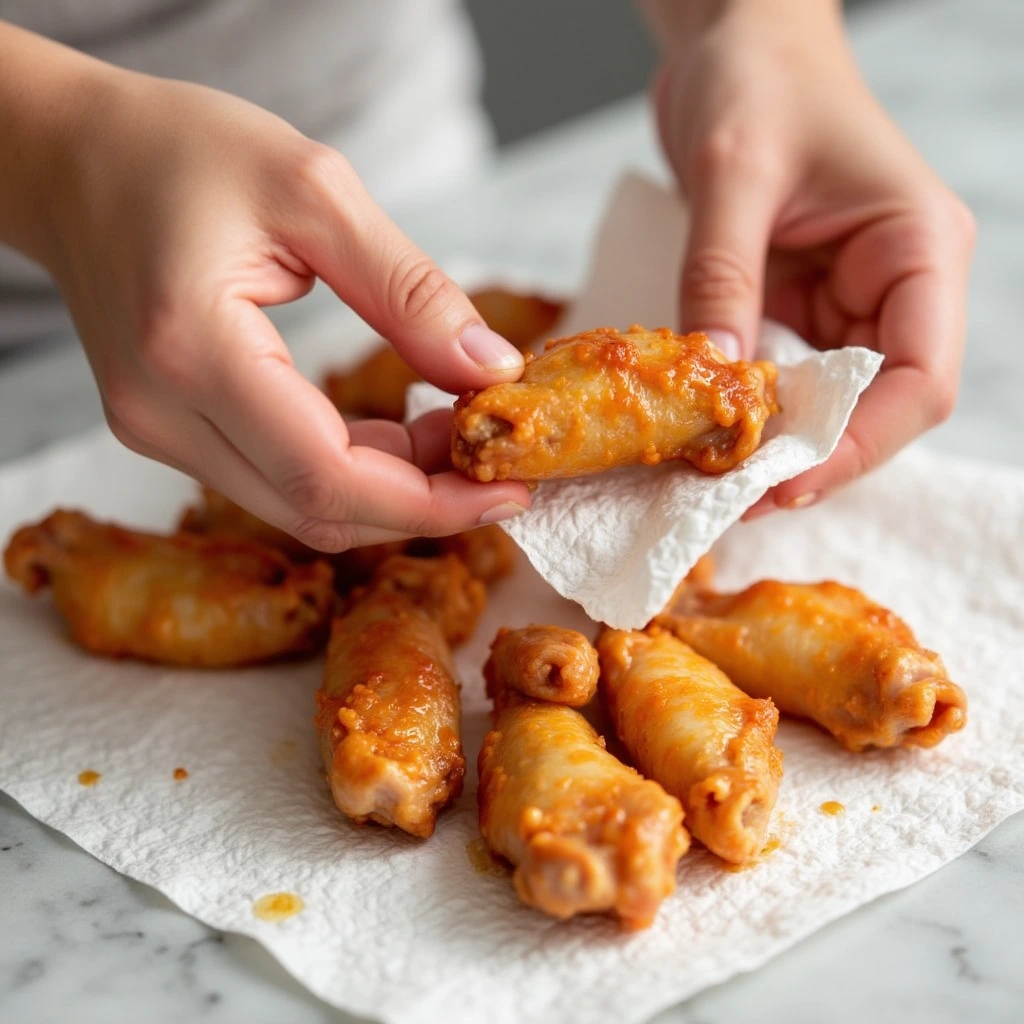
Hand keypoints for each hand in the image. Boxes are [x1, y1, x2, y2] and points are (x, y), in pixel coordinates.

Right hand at [39, 62, 529, 549]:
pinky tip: (399, 432)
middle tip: (492, 458)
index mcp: (192, 349)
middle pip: (316, 509)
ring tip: (452, 431)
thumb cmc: (181, 150)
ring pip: (298, 504)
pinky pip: (276, 479)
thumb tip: (491, 369)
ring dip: (389, 488)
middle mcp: (161, 413)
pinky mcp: (169, 430)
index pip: (325, 476)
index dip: (429, 503)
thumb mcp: (316, 192)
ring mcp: (157, 430)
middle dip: (421, 503)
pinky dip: (349, 469)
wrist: (77, 159)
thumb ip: (409, 292)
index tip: (509, 491)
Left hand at [649, 1, 974, 514]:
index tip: (779, 484)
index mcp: (918, 249)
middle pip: (878, 408)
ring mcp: (852, 299)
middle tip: (730, 499)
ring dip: (778, 445)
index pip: (918, 380)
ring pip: (831, 403)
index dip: (855, 446)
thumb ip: (721, 280)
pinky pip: (787, 375)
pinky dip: (752, 411)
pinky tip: (709, 434)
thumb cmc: (755, 78)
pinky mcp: (805, 303)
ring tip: (711, 481)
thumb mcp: (732, 176)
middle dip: (810, 459)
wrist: (737, 40)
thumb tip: (711, 384)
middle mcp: (898, 285)